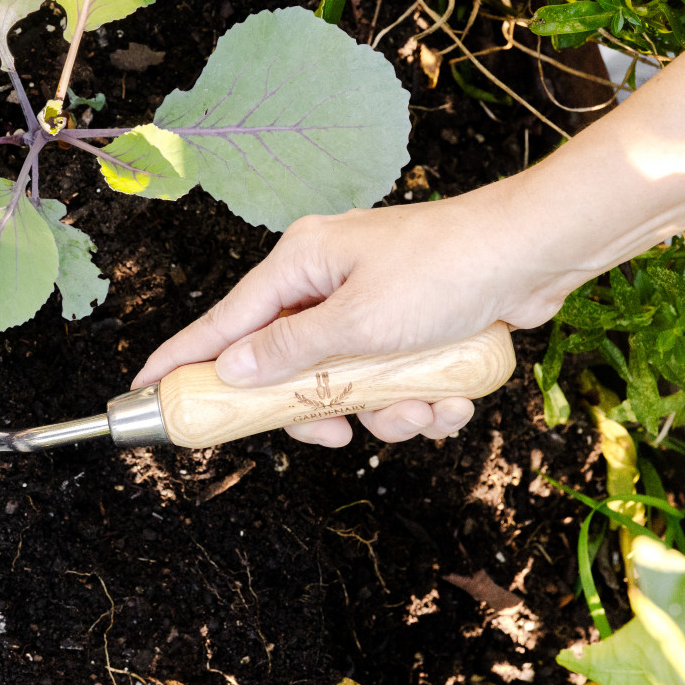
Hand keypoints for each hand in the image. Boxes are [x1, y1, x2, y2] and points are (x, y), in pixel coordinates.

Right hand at [132, 189, 580, 447]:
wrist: (538, 252)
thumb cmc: (448, 269)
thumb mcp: (359, 322)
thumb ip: (291, 352)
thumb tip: (233, 368)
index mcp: (302, 264)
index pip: (225, 321)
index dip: (185, 357)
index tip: (147, 387)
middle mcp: (329, 281)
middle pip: (288, 367)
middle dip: (321, 408)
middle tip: (335, 432)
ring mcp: (371, 304)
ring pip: (348, 385)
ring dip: (386, 412)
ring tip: (424, 407)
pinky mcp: (410, 326)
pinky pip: (392, 382)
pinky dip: (419, 401)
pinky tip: (451, 398)